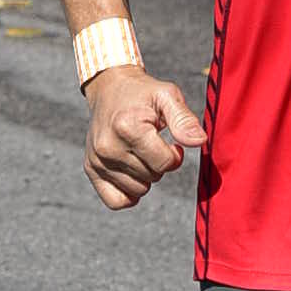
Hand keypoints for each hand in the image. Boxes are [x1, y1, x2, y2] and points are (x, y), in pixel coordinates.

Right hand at [83, 62, 205, 208]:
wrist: (109, 88)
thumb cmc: (143, 94)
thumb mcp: (167, 96)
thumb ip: (184, 119)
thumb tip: (199, 141)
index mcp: (127, 127)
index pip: (165, 163)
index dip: (175, 155)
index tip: (170, 142)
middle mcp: (108, 146)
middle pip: (153, 177)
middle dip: (159, 163)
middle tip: (151, 142)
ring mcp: (97, 160)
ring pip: (138, 191)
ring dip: (146, 176)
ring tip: (139, 151)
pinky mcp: (90, 169)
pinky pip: (116, 201)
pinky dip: (129, 193)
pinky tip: (132, 172)